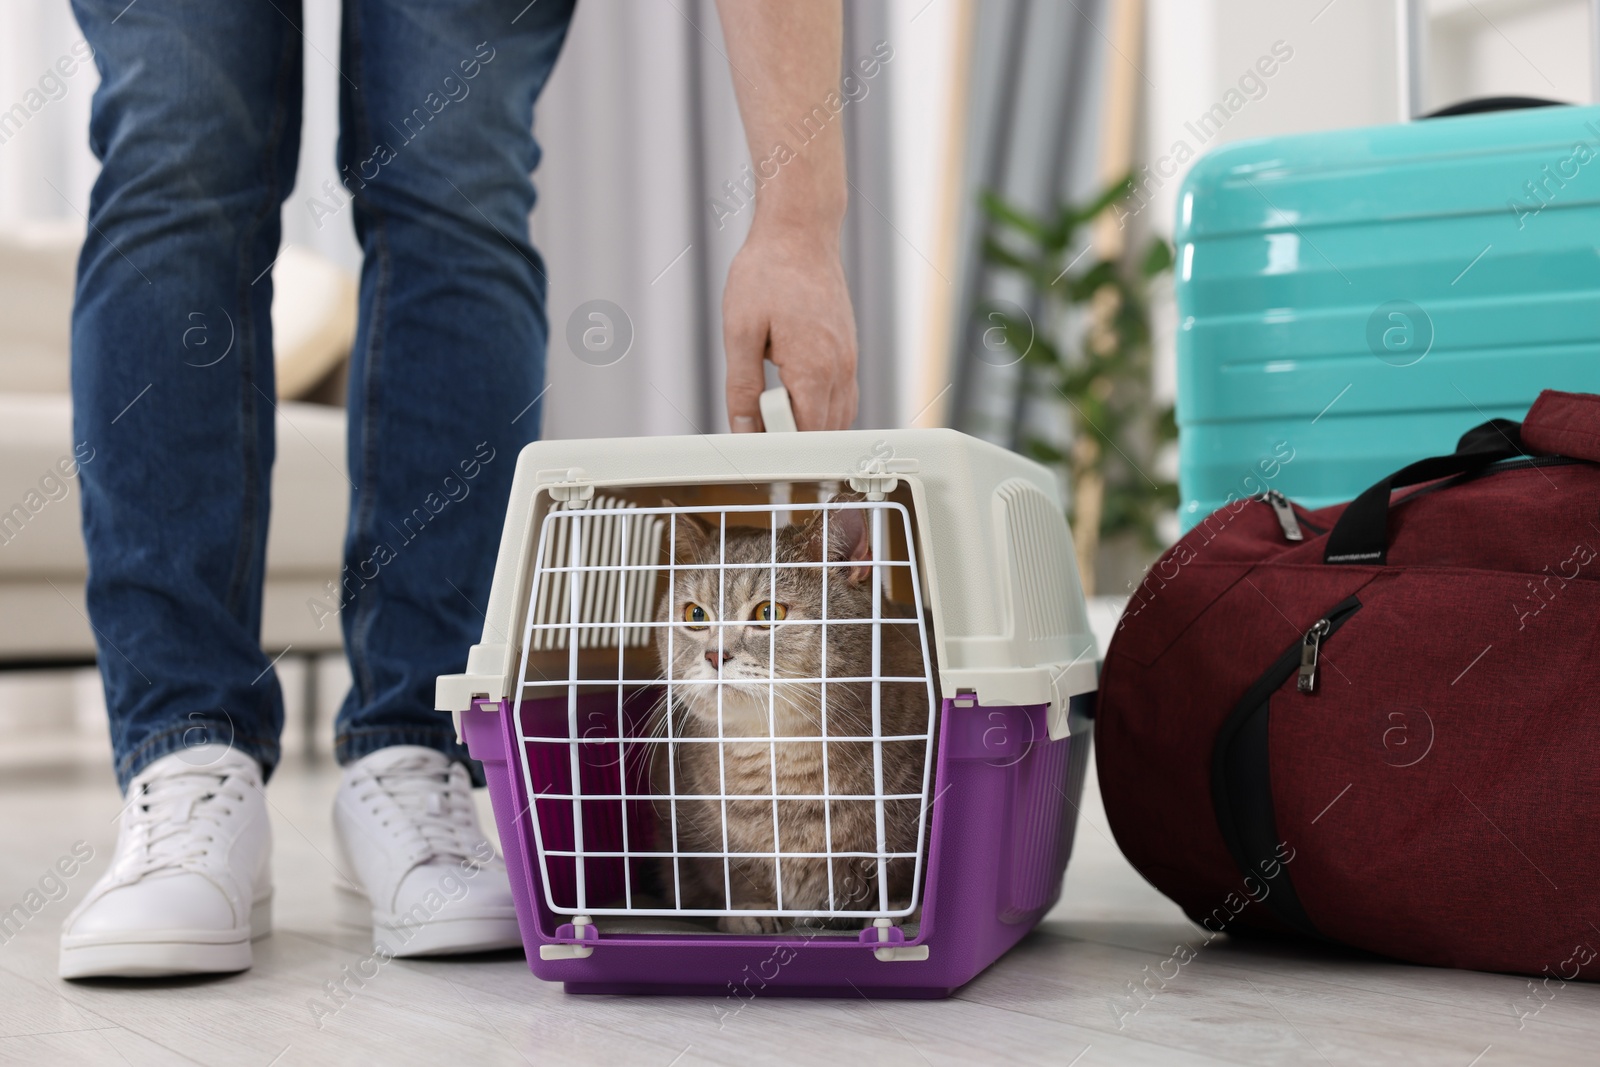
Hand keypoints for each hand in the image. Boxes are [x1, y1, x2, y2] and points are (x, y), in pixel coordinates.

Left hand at [722, 221, 858, 431]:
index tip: (755, 442)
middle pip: (826, 432)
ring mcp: (849, 359)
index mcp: (814, 368)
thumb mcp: (740, 332)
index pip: (807, 436)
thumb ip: (741, 386)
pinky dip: (821, 406)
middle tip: (758, 417)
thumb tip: (741, 427)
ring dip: (809, 423)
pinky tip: (792, 391)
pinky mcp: (848, 350)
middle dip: (793, 437)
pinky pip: (842, 396)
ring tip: (772, 403)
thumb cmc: (769, 272)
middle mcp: (840, 368)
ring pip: (839, 417)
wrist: (800, 232)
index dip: (780, 447)